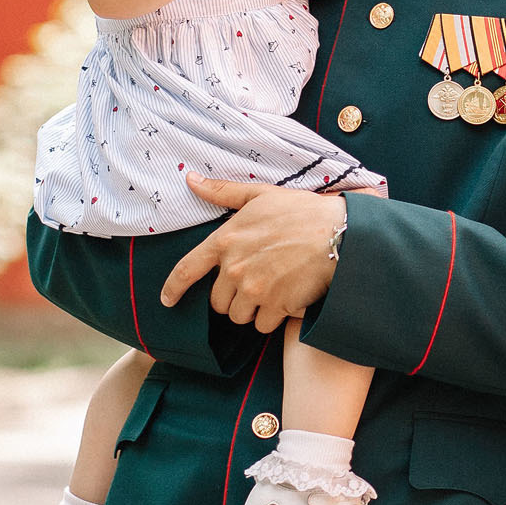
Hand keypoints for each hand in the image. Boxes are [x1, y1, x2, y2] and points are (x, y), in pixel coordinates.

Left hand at [160, 177, 345, 330]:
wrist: (338, 233)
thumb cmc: (301, 211)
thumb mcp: (260, 195)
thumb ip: (222, 192)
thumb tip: (190, 179)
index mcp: (225, 240)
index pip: (187, 270)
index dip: (173, 289)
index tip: (167, 300)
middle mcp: (234, 268)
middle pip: (218, 302)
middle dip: (232, 297)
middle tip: (256, 282)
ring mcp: (254, 289)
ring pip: (239, 316)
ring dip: (252, 309)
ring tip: (274, 289)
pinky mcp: (275, 305)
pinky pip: (262, 325)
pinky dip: (273, 318)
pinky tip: (287, 300)